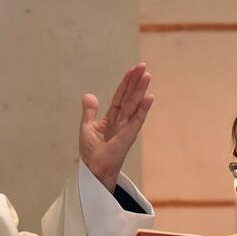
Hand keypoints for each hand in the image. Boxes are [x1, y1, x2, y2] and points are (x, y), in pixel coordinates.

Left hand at [78, 64, 154, 192]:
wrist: (93, 169)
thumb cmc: (92, 153)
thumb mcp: (87, 128)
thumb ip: (90, 112)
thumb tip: (89, 95)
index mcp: (112, 118)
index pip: (120, 96)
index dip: (126, 83)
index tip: (134, 69)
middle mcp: (121, 121)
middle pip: (129, 97)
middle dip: (136, 82)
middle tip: (143, 66)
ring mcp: (126, 128)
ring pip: (134, 105)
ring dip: (141, 90)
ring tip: (147, 75)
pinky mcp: (128, 136)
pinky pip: (136, 120)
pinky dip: (143, 109)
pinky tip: (149, 97)